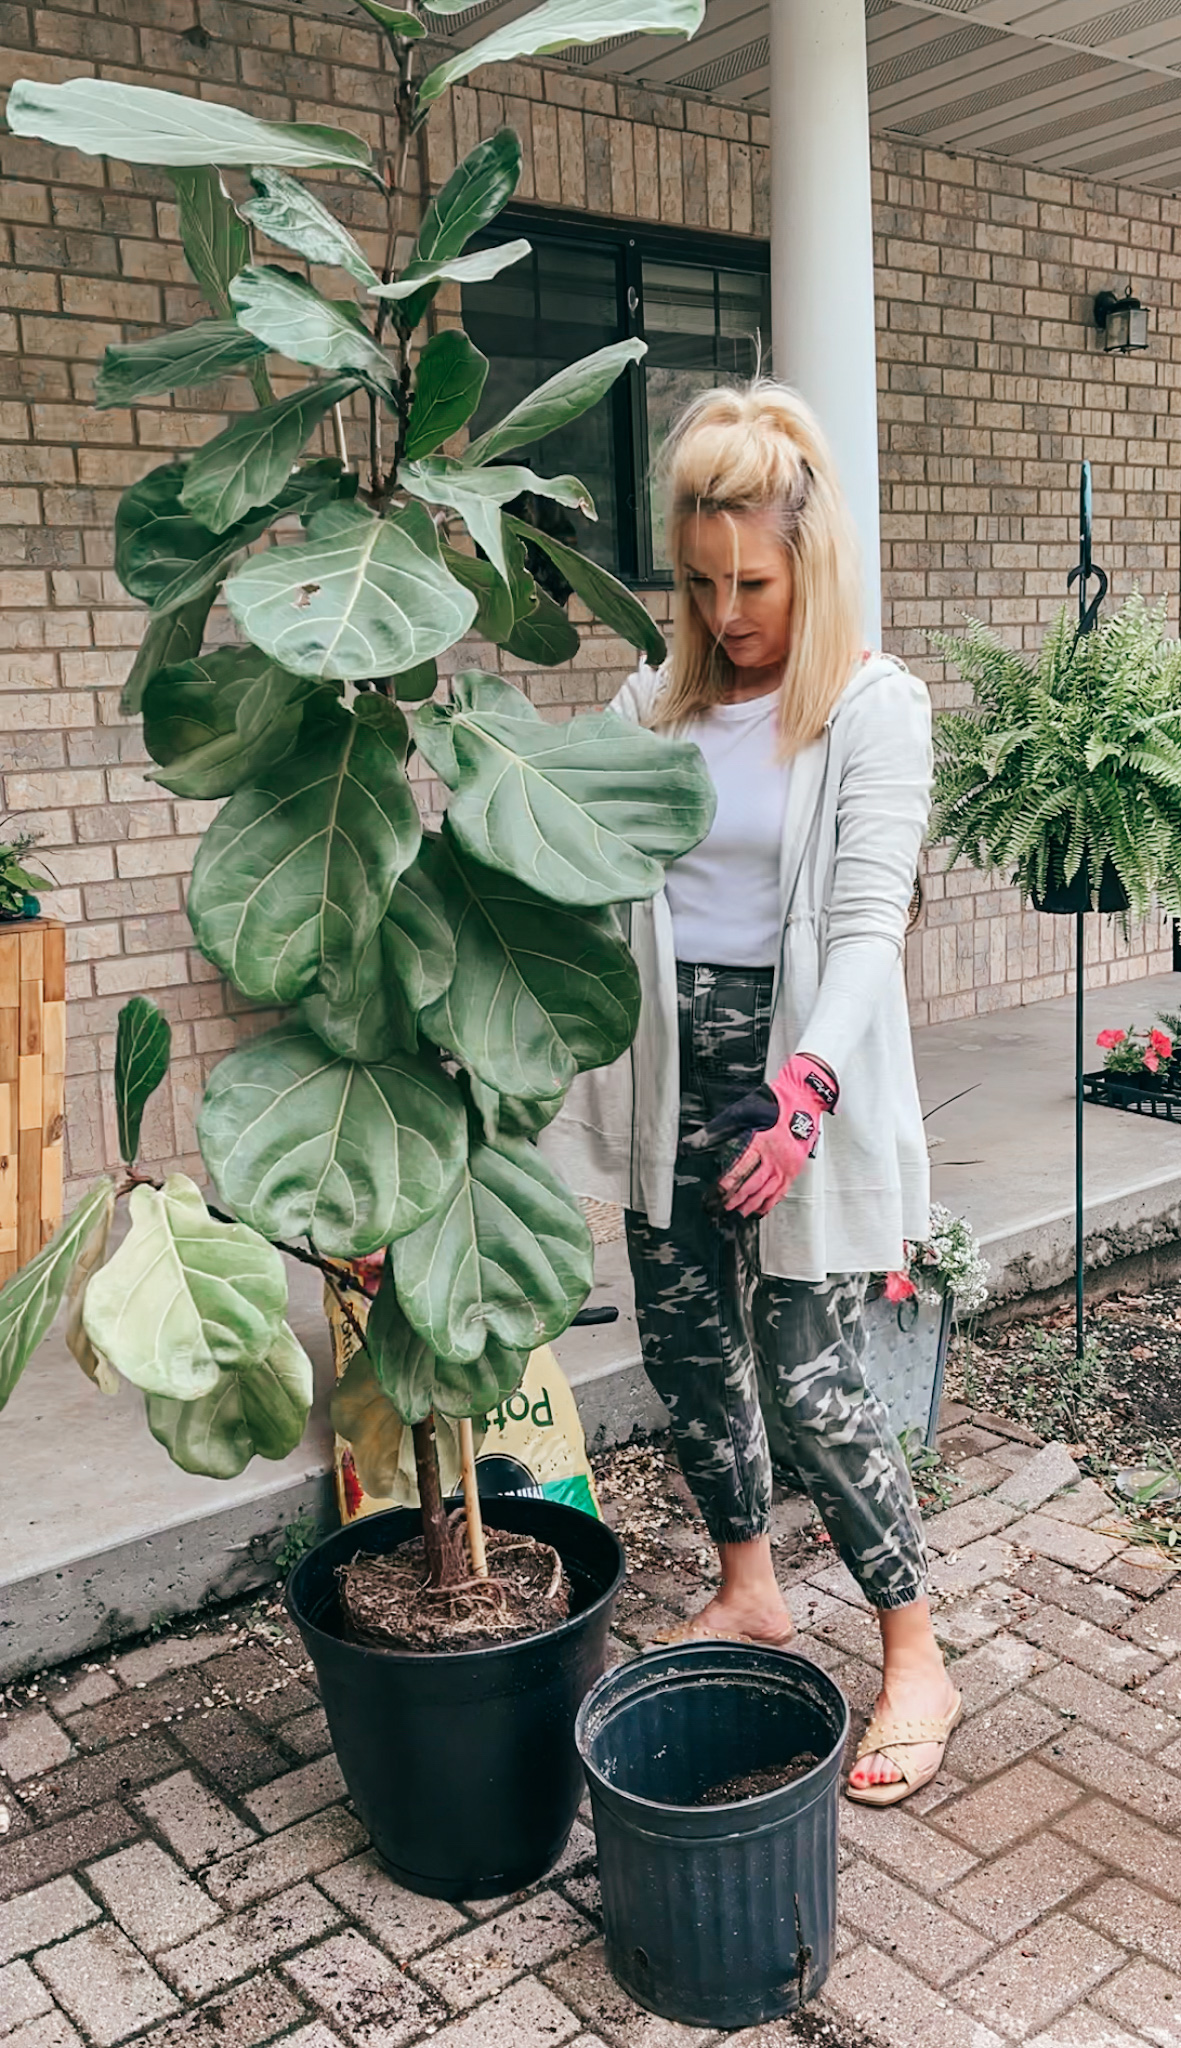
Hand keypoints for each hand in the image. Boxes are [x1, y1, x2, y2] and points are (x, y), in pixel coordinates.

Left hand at [718, 1053, 838, 1217]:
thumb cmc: (774, 1103)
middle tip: (723, 1208)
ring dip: (751, 1204)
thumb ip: (716, 1130)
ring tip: (738, 1212)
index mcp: (761, 1141)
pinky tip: (760, 1210)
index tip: (716, 1194)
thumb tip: (690, 1143)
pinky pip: (781, 1192)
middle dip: (736, 1198)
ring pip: (766, 1192)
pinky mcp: (794, 1169)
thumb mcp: (742, 1112)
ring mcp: (787, 1165)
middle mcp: (775, 1156)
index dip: (727, 1183)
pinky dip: (769, 1203)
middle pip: (752, 1184)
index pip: (740, 1168)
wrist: (804, 1098)